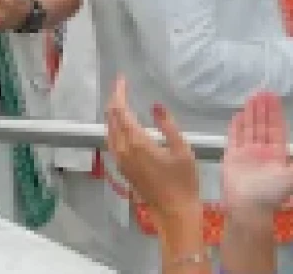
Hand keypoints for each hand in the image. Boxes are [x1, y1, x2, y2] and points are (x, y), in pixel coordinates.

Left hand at [104, 79, 200, 222]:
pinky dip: (114, 126)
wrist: (174, 213)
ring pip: (109, 129)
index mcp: (136, 142)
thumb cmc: (183, 182)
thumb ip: (168, 125)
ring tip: (121, 101)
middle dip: (114, 100)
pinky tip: (122, 125)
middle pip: (111, 118)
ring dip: (113, 113)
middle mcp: (122, 149)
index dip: (118, 92)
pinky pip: (112, 140)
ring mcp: (119, 159)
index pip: (120, 110)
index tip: (121, 79)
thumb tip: (155, 106)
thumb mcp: (183, 151)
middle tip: (121, 87)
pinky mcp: (122, 167)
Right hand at [220, 89, 292, 218]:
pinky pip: (233, 137)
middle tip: (262, 91)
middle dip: (263, 109)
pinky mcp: (231, 155)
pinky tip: (238, 115)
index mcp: (276, 155)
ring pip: (249, 128)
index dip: (276, 113)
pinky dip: (235, 126)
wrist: (249, 207)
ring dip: (250, 113)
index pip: (276, 129)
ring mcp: (246, 152)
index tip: (274, 98)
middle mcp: (261, 151)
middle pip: (262, 125)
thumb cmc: (272, 192)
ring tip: (251, 97)